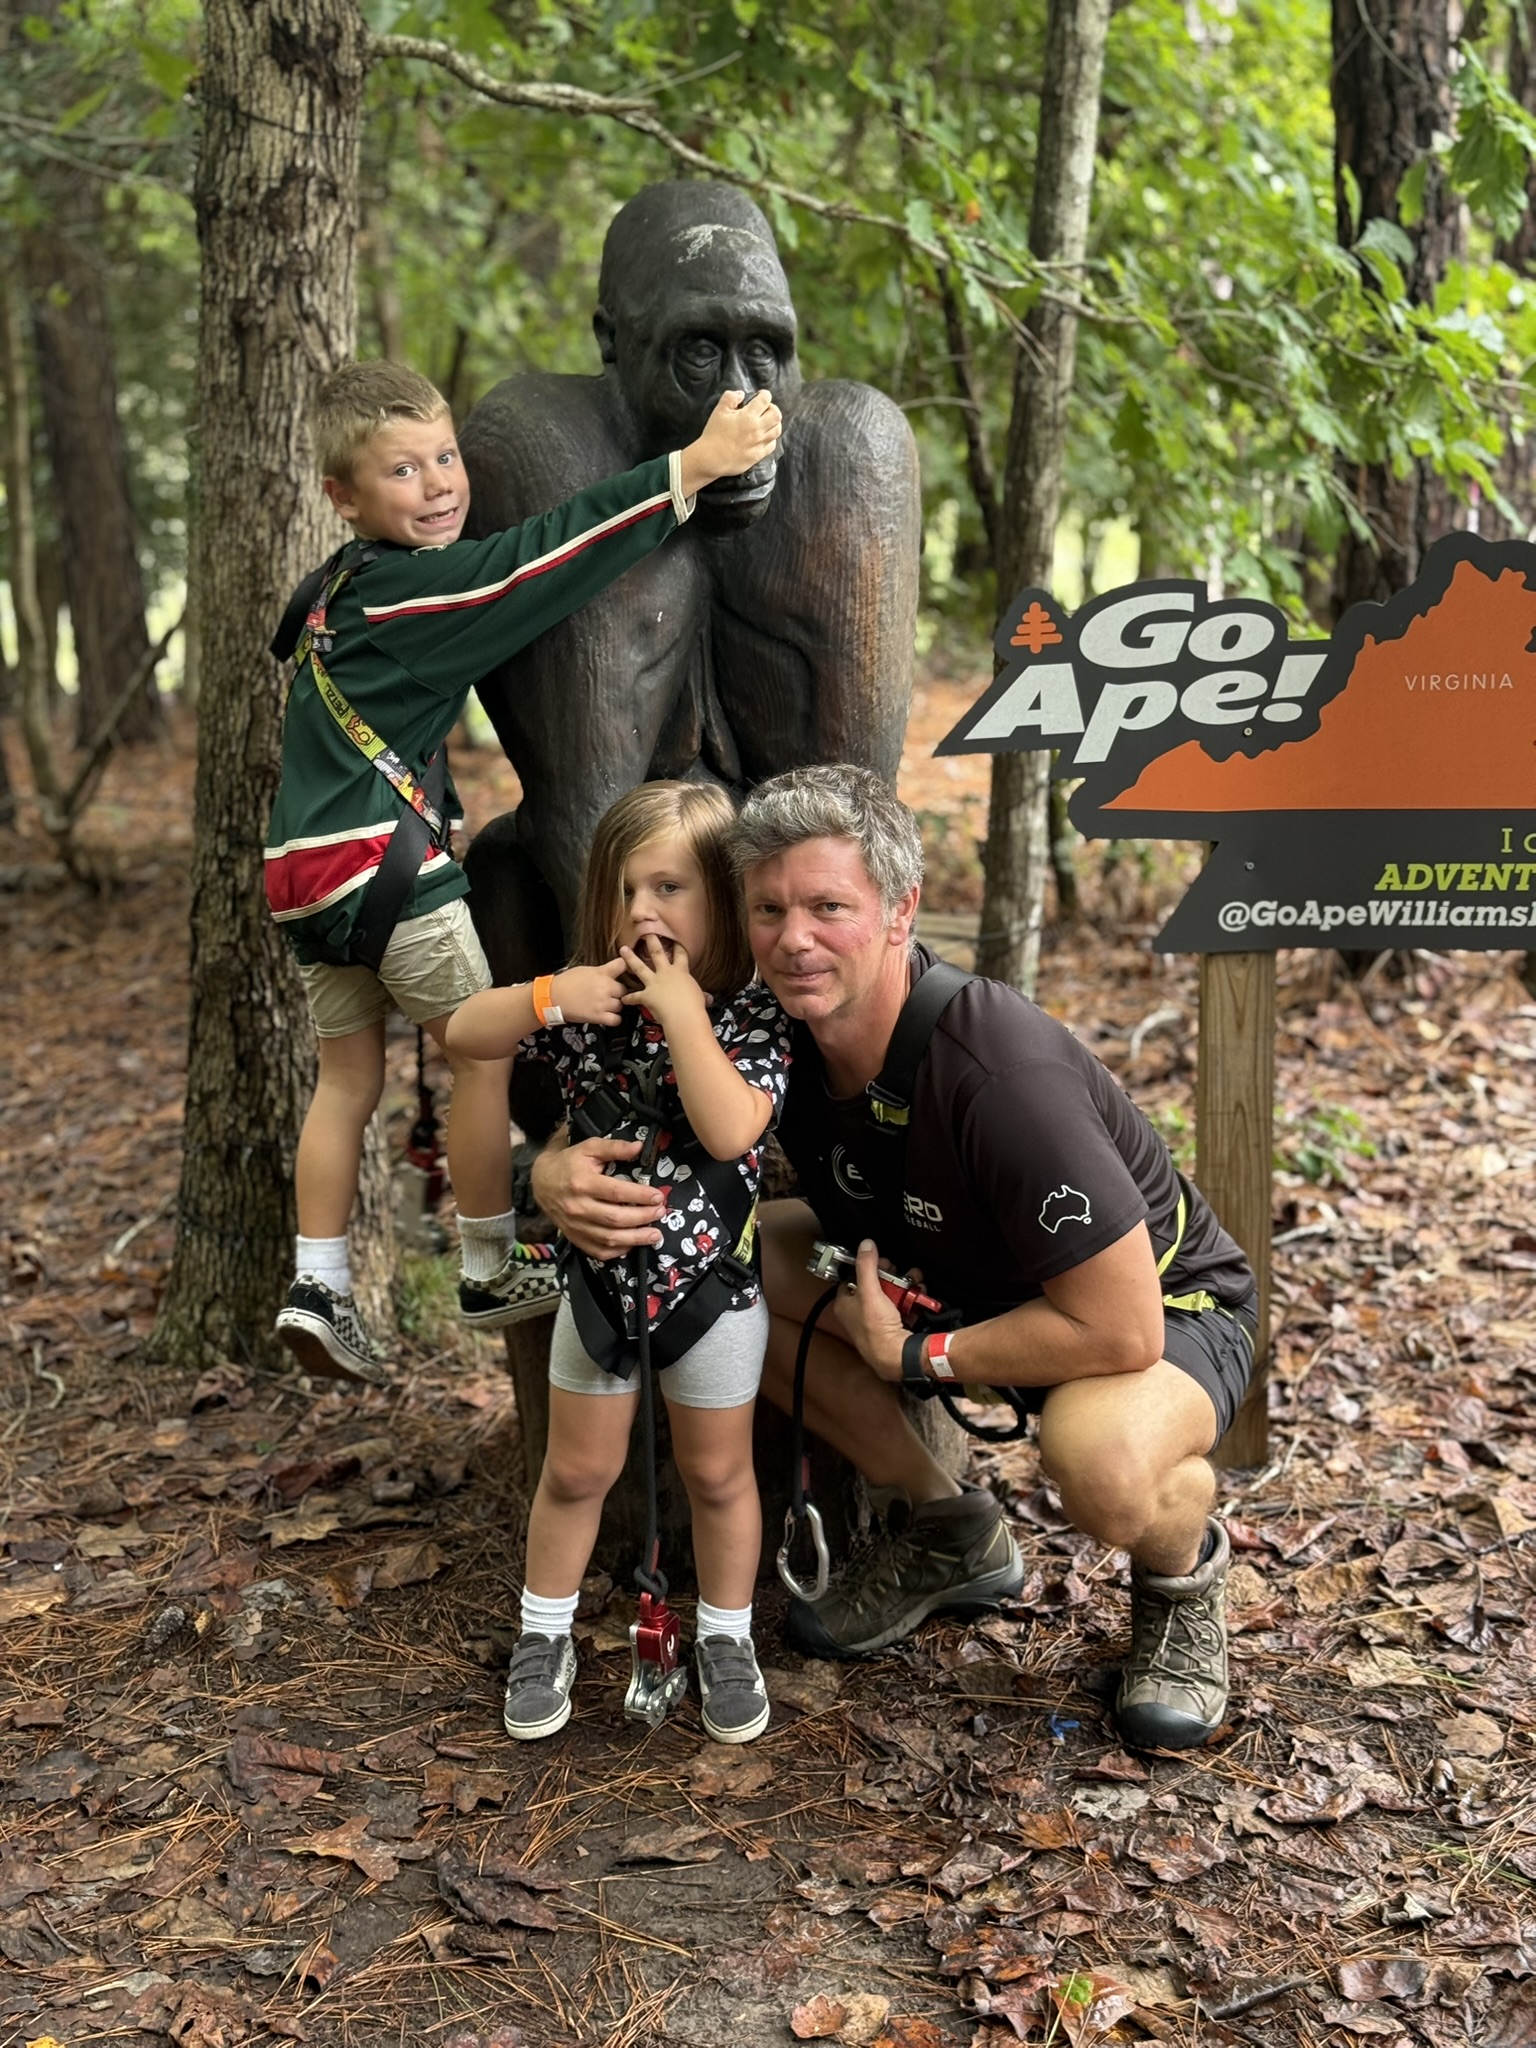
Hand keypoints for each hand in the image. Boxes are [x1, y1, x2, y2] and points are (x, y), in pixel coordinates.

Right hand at [531, 1135, 664, 1257]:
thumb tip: (640, 1147)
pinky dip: (617, 1251)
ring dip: (635, 1239)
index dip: (640, 1196)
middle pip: (615, 1218)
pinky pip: (597, 1251)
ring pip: (609, 1238)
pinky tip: (632, 1245)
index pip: (617, 1192)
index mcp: (583, 1183)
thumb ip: (614, 1147)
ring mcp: (575, 1226)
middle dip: (642, 1218)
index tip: (658, 1196)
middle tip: (661, 1213)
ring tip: (655, 1235)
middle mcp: (578, 1207)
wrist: (540, 1182)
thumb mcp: (588, 1148)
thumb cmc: (569, 1162)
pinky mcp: (574, 1237)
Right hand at [552, 958, 627, 1026]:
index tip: (626, 971)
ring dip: (616, 1005)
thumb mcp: (585, 970)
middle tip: (610, 994)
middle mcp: (605, 987)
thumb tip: (611, 972)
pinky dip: (614, 1018)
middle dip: (618, 992)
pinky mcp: (599, 1016)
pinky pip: (616, 1019)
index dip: (626, 967)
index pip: (622, 965)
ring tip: (606, 1005)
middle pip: (624, 989)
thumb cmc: (566, 982)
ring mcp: (603, 1002)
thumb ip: (601, 971)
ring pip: (621, 1005)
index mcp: (601, 973)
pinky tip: (609, 1015)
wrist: (552, 997)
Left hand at [619, 936, 708, 1032]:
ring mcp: (654, 983)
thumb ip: (701, 995)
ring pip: (639, 967)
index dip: (677, 945)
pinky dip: (629, 998)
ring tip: (622, 949)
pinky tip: (623, 999)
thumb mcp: (699, 997)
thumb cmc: (695, 1005)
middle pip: (657, 953)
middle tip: (646, 932)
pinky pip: (635, 996)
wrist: (683, 1015)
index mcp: (681, 971)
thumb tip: (708, 999)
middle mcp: (666, 973)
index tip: (674, 937)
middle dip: (651, 941)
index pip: (680, 954)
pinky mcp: (646, 995)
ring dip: (630, 958)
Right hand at [678, 389, 781, 495]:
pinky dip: (770, 438)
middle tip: (764, 409)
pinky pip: (772, 445)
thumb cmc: (713, 435)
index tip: (761, 395)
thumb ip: (730, 398)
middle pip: (776, 415)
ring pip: (777, 430)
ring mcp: (759, 443)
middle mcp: (757, 429)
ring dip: (774, 423)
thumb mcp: (719, 411)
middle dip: (772, 408)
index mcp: (748, 416)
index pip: (765, 400)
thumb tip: (741, 394)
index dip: (764, 394)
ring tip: (766, 422)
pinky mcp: (758, 455)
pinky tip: (763, 436)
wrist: (710, 458)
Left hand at [838, 1239, 909, 1381]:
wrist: (896, 1356)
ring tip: (915, 1281)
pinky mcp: (893, 1326)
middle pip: (874, 1285)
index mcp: (845, 1304)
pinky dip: (910, 1300)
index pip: (852, 1277)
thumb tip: (865, 1245)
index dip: (865, 1267)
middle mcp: (859, 1313)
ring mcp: (876, 1320)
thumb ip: (866, 1266)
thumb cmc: (875, 1330)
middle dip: (891, 1276)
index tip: (879, 1260)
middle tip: (899, 1272)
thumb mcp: (869, 1291)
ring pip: (890, 1295)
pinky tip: (918, 1296)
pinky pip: (901, 1306)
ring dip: (904, 1286)